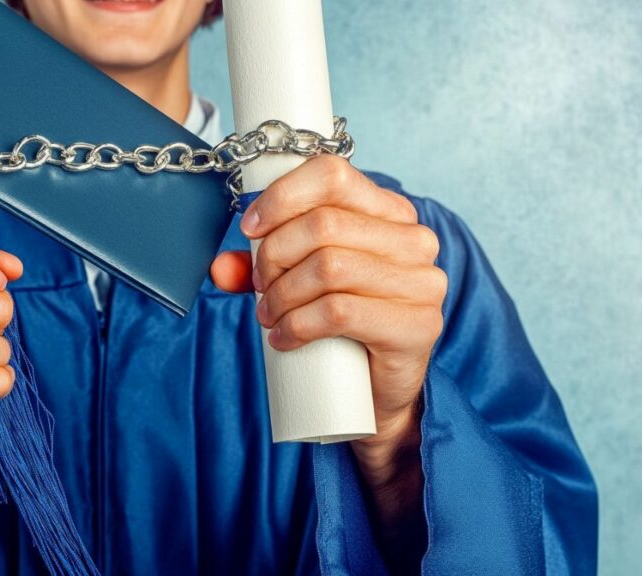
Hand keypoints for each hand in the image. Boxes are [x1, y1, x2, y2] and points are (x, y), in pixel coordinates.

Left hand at [211, 156, 442, 563]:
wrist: (378, 392)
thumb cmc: (340, 328)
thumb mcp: (298, 284)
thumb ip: (260, 268)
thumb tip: (219, 267)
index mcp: (389, 212)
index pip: (333, 173)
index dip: (282, 196)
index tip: (250, 229)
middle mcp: (414, 239)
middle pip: (323, 224)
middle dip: (274, 256)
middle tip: (261, 287)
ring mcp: (422, 282)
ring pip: (329, 267)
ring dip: (283, 293)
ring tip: (270, 315)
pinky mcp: (417, 326)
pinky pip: (340, 312)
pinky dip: (298, 324)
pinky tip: (283, 338)